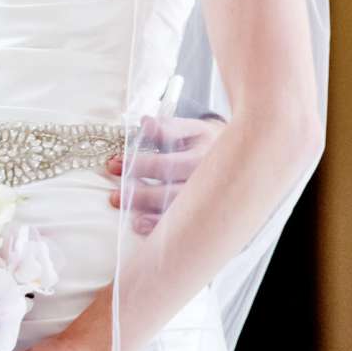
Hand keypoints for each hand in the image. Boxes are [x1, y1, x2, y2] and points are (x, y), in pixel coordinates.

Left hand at [103, 114, 224, 231]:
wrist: (236, 158)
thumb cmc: (203, 142)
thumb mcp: (189, 128)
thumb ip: (167, 127)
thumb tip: (146, 123)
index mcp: (205, 155)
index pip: (169, 163)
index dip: (141, 165)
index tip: (117, 165)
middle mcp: (211, 180)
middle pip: (174, 192)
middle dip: (142, 194)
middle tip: (116, 196)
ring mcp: (210, 200)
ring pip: (180, 212)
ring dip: (150, 213)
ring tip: (129, 216)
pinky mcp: (207, 214)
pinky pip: (185, 225)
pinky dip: (162, 227)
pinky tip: (142, 226)